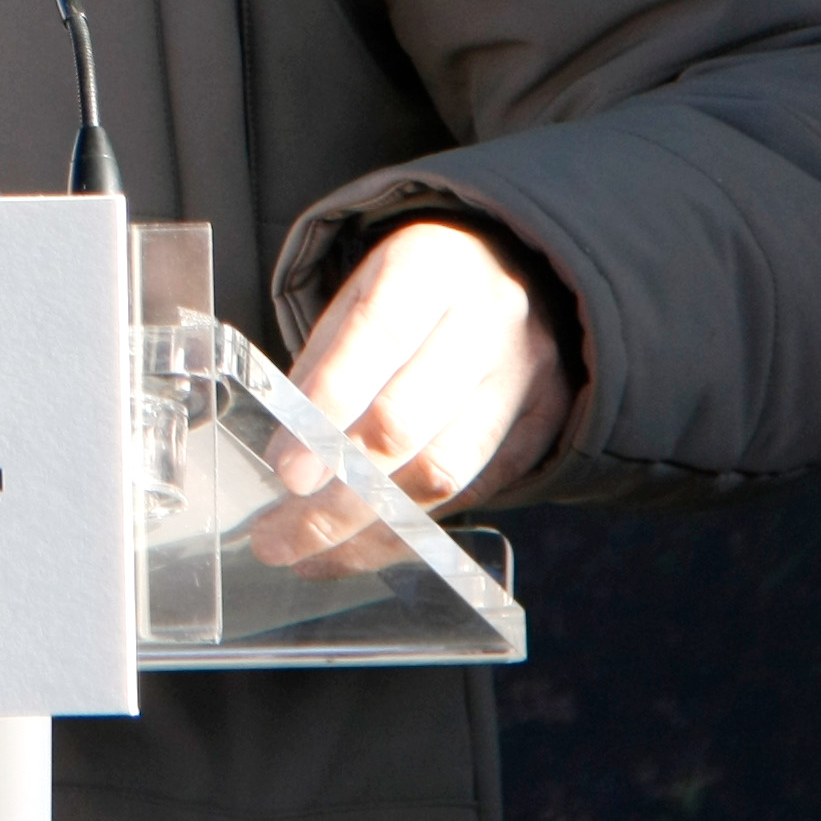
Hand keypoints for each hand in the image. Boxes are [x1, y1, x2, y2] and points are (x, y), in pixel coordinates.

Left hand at [248, 220, 571, 569]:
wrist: (520, 278)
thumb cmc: (417, 294)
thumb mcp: (361, 294)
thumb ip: (323, 364)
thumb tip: (287, 454)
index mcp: (432, 266)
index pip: (377, 337)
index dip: (328, 407)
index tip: (286, 473)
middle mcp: (489, 320)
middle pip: (408, 424)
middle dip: (336, 495)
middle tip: (278, 537)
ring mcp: (524, 378)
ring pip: (442, 473)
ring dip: (368, 529)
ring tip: (309, 555)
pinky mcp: (543, 427)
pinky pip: (471, 495)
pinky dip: (409, 531)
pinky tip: (361, 548)